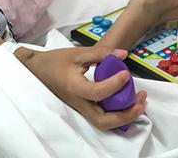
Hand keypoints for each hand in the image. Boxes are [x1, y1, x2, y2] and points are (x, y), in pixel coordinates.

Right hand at [16, 46, 146, 130]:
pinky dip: (118, 113)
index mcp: (74, 88)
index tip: (126, 72)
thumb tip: (124, 54)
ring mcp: (81, 109)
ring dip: (124, 116)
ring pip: (104, 123)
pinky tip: (128, 100)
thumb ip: (101, 53)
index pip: (97, 93)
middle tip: (141, 99)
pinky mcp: (83, 109)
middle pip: (104, 121)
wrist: (36, 72)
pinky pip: (102, 117)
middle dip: (126, 114)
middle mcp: (78, 104)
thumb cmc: (55, 62)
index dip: (115, 84)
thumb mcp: (77, 53)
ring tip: (140, 102)